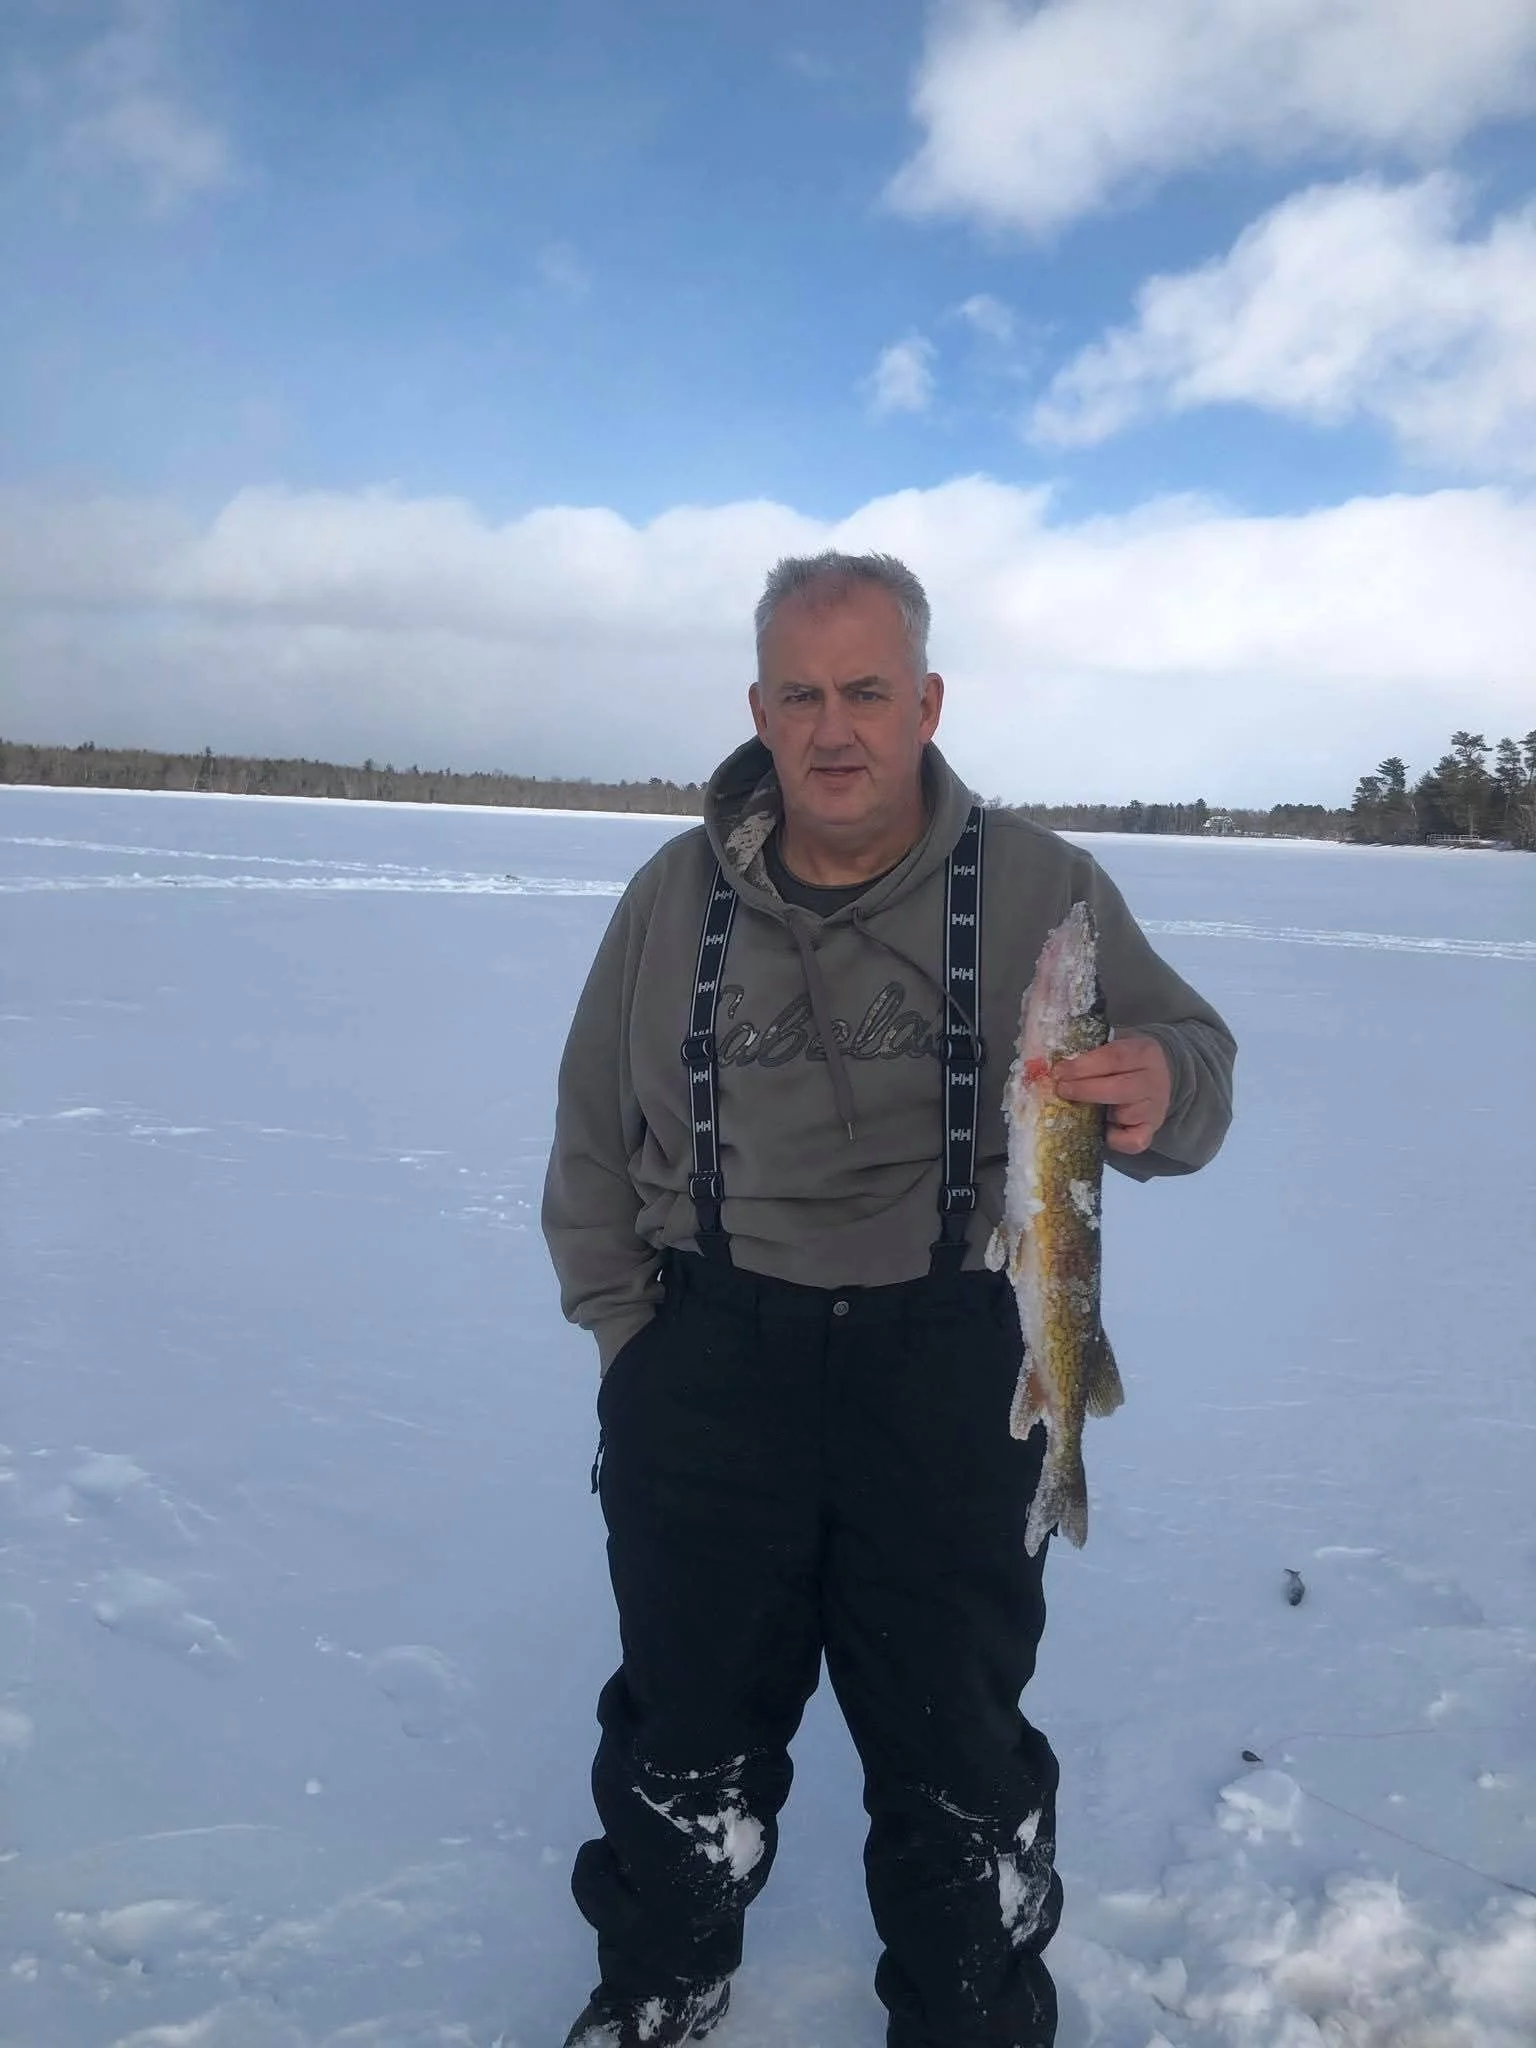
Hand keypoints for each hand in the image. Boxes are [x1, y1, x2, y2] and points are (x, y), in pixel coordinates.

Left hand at [1053, 1034, 1170, 1155]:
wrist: (1155, 1077)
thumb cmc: (1123, 1063)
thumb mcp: (1112, 1048)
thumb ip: (1089, 1056)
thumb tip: (1056, 1069)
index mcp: (1144, 1052)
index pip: (1114, 1058)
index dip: (1083, 1066)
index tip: (1059, 1072)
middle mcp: (1155, 1080)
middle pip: (1119, 1088)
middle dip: (1085, 1090)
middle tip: (1061, 1090)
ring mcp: (1156, 1107)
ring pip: (1125, 1115)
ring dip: (1096, 1115)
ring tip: (1076, 1108)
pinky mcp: (1151, 1130)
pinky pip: (1133, 1142)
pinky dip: (1114, 1140)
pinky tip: (1102, 1130)